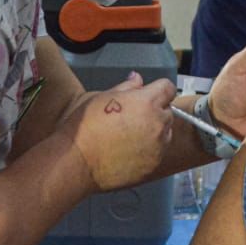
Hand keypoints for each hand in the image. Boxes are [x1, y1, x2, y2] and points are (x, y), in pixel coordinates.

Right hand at [66, 72, 175, 191]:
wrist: (77, 161)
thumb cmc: (85, 127)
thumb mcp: (102, 96)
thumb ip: (126, 86)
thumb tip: (138, 79)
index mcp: (147, 102)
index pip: (168, 88)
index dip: (159, 89)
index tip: (151, 94)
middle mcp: (157, 124)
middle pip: (168, 111)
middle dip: (155, 111)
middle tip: (133, 118)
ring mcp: (157, 147)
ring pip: (165, 134)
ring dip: (155, 132)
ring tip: (130, 137)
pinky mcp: (153, 165)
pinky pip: (158, 153)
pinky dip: (149, 151)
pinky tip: (129, 151)